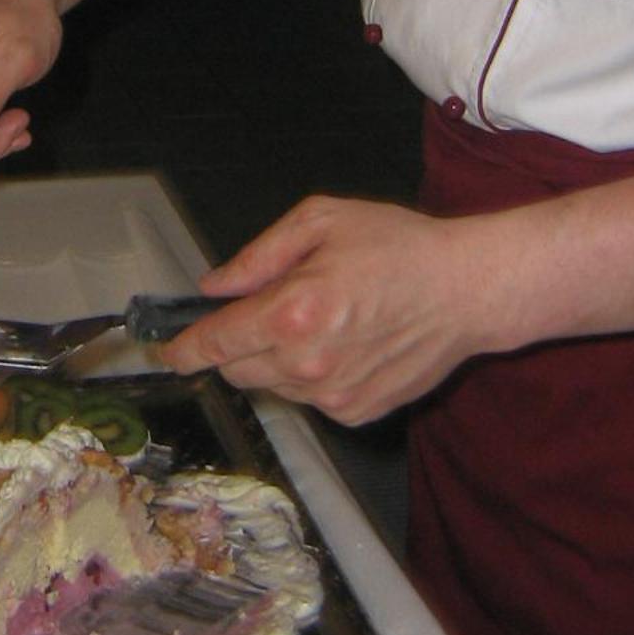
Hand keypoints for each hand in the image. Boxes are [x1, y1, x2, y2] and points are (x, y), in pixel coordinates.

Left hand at [158, 194, 497, 425]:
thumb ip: (258, 256)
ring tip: (320, 319)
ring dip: (276, 359)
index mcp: (293, 312)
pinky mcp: (356, 413)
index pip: (216, 343)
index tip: (166, 350)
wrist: (466, 291)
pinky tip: (345, 343)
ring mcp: (334, 396)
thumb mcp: (322, 221)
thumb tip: (213, 288)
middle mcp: (308, 363)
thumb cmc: (397, 246)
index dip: (184, 348)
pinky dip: (311, 375)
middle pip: (237, 369)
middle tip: (270, 308)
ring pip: (272, 385)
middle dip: (236, 343)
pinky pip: (309, 398)